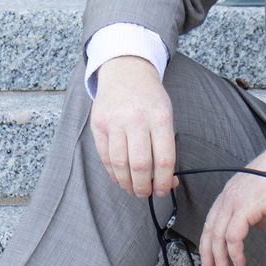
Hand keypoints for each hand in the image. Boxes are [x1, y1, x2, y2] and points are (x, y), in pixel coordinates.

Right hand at [91, 56, 176, 197]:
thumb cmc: (150, 98)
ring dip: (127, 184)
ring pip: (120, 164)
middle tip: (146, 194)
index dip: (165, 181)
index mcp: (160, 117)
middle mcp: (136, 119)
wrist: (125, 71)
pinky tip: (120, 179)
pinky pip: (105, 157)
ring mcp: (114, 122)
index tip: (164, 190)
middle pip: (140, 165)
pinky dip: (113, 173)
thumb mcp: (165, 114)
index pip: (164, 159)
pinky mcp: (98, 125)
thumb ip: (166, 146)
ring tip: (133, 190)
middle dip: (144, 187)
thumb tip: (167, 179)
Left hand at [198, 133, 265, 265]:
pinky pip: (233, 236)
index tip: (210, 257)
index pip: (212, 221)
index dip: (209, 240)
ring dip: (220, 258)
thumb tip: (258, 227)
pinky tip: (239, 263)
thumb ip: (260, 213)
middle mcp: (227, 197)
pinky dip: (234, 253)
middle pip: (209, 230)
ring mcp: (234, 201)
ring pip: (218, 236)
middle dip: (208, 254)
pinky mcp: (244, 208)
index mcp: (229, 193)